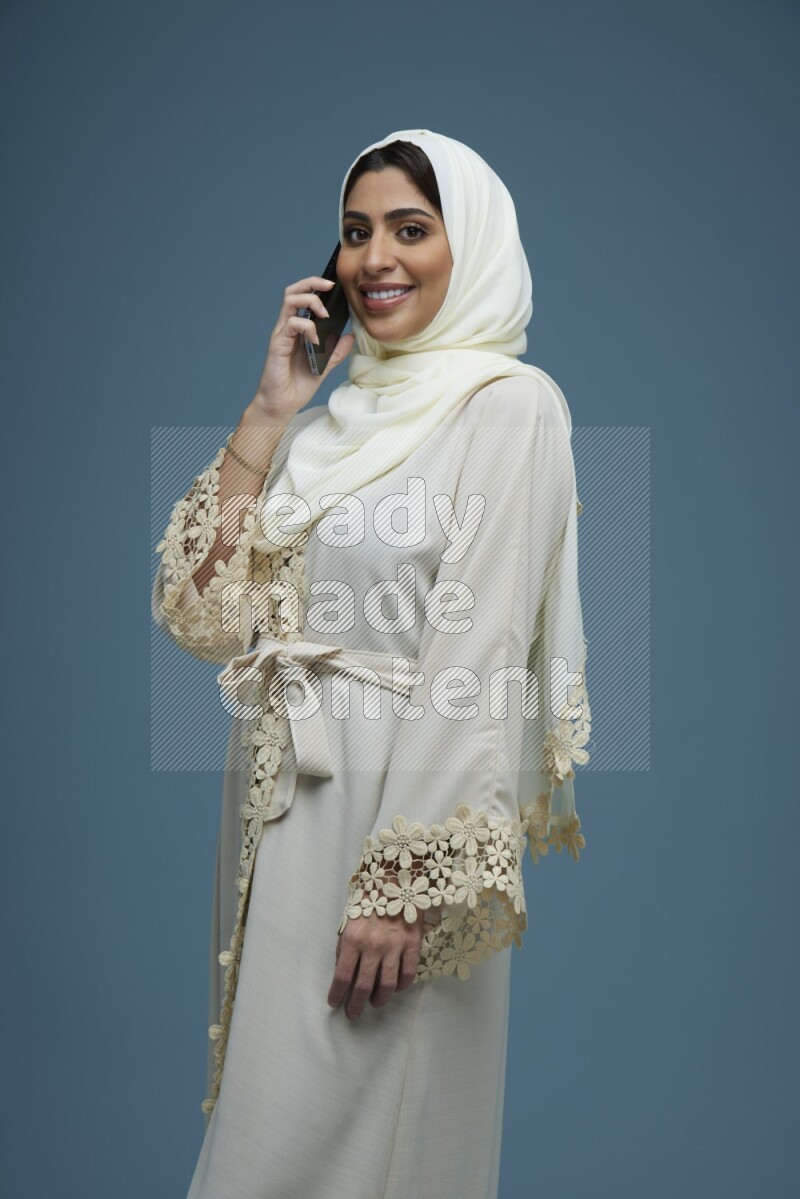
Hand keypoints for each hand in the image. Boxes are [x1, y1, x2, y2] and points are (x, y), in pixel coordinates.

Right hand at [253, 276, 355, 421]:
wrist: (282, 405)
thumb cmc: (298, 385)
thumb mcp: (324, 366)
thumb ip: (336, 351)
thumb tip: (351, 335)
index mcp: (298, 329)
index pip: (303, 297)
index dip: (316, 286)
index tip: (334, 286)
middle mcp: (287, 327)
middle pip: (294, 291)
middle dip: (312, 283)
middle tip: (330, 286)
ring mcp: (281, 334)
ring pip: (290, 301)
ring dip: (310, 301)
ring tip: (324, 314)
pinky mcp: (278, 344)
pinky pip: (291, 325)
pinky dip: (307, 327)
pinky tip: (315, 340)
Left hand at [327, 906, 426, 1019]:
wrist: (394, 881)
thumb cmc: (367, 902)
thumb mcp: (348, 922)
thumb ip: (344, 948)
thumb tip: (342, 974)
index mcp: (352, 939)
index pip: (342, 976)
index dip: (337, 994)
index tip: (334, 1003)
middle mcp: (373, 946)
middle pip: (364, 986)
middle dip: (356, 1005)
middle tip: (353, 1013)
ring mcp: (394, 946)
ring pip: (387, 985)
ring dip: (379, 1000)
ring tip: (375, 1003)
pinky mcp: (412, 944)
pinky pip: (408, 974)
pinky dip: (402, 986)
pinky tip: (396, 988)